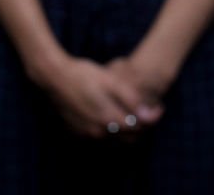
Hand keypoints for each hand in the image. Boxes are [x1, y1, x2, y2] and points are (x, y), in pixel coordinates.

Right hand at [39, 54, 163, 139]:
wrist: (54, 77)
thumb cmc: (83, 74)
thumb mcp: (110, 80)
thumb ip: (130, 98)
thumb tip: (148, 113)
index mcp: (109, 119)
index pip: (140, 128)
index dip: (153, 118)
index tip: (159, 107)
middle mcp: (99, 133)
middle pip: (130, 138)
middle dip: (143, 127)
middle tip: (148, 111)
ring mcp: (88, 135)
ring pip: (116, 141)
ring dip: (128, 131)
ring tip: (132, 113)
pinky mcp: (79, 133)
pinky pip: (102, 138)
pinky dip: (112, 131)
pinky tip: (112, 115)